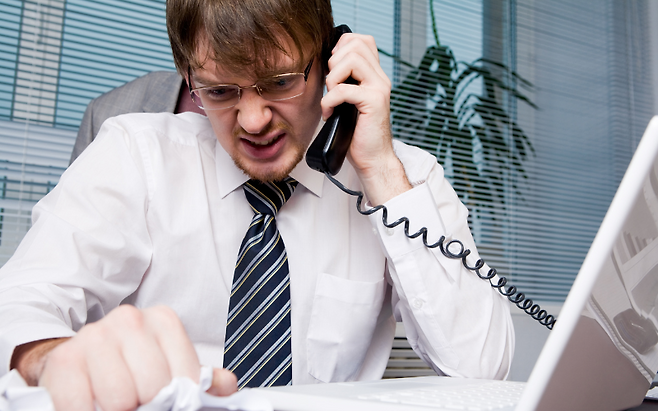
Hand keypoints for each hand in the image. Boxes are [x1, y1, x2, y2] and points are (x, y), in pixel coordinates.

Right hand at [12, 305, 236, 410]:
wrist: (80, 358)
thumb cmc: (132, 365)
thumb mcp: (170, 366)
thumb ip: (201, 378)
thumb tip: (226, 386)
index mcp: (163, 320)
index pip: (186, 377)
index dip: (179, 401)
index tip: (168, 403)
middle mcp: (130, 320)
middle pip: (154, 388)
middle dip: (147, 406)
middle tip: (138, 404)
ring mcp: (95, 336)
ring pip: (119, 400)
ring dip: (117, 410)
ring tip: (116, 404)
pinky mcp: (64, 359)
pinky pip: (80, 406)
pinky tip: (92, 406)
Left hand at [321, 33, 411, 204]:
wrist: (373, 159)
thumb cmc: (358, 134)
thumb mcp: (348, 102)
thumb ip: (343, 82)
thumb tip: (325, 67)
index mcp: (374, 75)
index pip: (361, 40)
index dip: (342, 47)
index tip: (333, 70)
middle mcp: (380, 78)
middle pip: (356, 44)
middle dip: (335, 62)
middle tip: (331, 86)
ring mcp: (379, 88)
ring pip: (352, 60)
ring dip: (333, 78)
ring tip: (332, 98)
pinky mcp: (374, 102)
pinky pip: (344, 90)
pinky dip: (330, 101)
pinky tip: (330, 112)